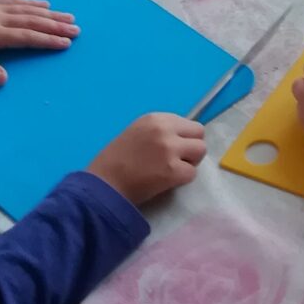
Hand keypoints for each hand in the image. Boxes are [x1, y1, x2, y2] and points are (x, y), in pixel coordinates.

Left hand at [0, 0, 78, 85]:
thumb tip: (4, 80)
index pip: (26, 37)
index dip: (47, 40)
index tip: (66, 43)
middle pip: (32, 21)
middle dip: (56, 26)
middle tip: (76, 29)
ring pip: (28, 9)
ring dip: (49, 14)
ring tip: (68, 17)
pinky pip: (16, 0)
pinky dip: (31, 2)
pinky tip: (43, 3)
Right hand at [88, 113, 205, 203]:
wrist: (104, 184)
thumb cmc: (115, 161)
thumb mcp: (137, 133)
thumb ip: (159, 131)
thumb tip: (182, 138)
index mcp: (154, 119)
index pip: (188, 123)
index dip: (184, 137)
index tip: (173, 147)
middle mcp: (164, 130)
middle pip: (199, 133)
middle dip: (192, 148)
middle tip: (177, 160)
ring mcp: (170, 149)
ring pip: (200, 152)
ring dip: (190, 162)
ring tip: (171, 170)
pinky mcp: (173, 171)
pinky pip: (192, 173)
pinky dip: (182, 179)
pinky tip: (166, 181)